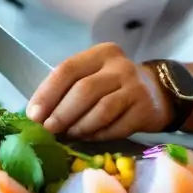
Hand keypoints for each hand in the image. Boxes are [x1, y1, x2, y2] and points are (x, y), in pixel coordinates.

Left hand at [26, 43, 172, 140]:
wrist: (159, 93)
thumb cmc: (114, 87)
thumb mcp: (93, 77)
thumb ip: (68, 90)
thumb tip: (37, 116)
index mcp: (100, 54)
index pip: (67, 70)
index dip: (47, 93)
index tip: (33, 115)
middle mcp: (119, 66)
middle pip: (84, 90)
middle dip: (61, 113)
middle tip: (48, 130)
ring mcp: (135, 87)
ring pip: (101, 109)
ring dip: (79, 126)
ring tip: (68, 135)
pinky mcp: (145, 109)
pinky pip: (116, 126)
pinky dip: (98, 135)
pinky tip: (89, 138)